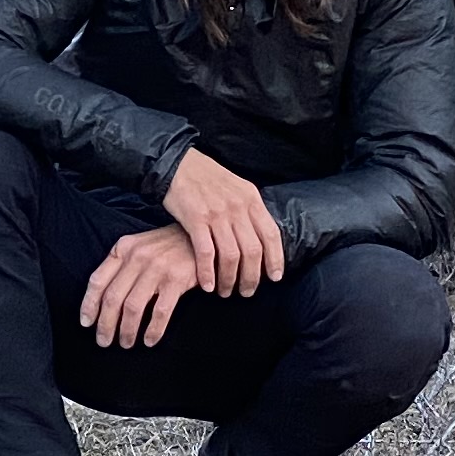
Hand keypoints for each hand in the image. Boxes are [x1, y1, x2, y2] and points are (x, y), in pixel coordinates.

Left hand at [82, 226, 205, 351]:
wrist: (202, 238)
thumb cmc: (168, 247)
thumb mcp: (139, 247)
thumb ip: (121, 266)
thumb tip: (102, 300)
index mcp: (123, 249)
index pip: (97, 280)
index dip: (89, 305)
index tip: (86, 323)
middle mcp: (137, 257)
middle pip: (113, 298)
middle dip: (105, 324)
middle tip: (104, 341)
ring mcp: (157, 268)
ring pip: (133, 307)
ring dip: (127, 330)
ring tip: (126, 343)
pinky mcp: (176, 279)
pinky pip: (160, 311)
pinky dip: (153, 330)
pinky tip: (149, 340)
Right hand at [162, 148, 286, 298]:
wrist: (178, 163)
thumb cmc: (208, 178)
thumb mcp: (237, 187)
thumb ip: (249, 210)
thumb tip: (261, 238)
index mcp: (251, 199)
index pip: (271, 234)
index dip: (275, 259)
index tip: (275, 277)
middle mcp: (237, 207)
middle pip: (252, 250)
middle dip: (252, 276)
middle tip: (247, 292)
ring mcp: (216, 213)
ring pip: (231, 255)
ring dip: (230, 279)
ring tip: (226, 291)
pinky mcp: (195, 219)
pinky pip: (206, 253)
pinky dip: (207, 272)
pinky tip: (207, 284)